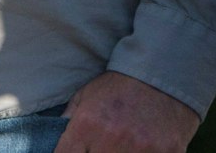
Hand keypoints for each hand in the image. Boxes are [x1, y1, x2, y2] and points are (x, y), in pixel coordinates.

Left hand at [58, 72, 200, 152]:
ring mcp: (141, 149)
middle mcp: (111, 139)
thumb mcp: (86, 97)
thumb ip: (67, 124)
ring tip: (122, 146)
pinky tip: (144, 148)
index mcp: (87, 125)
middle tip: (101, 147)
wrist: (166, 70)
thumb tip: (49, 147)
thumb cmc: (121, 86)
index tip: (78, 152)